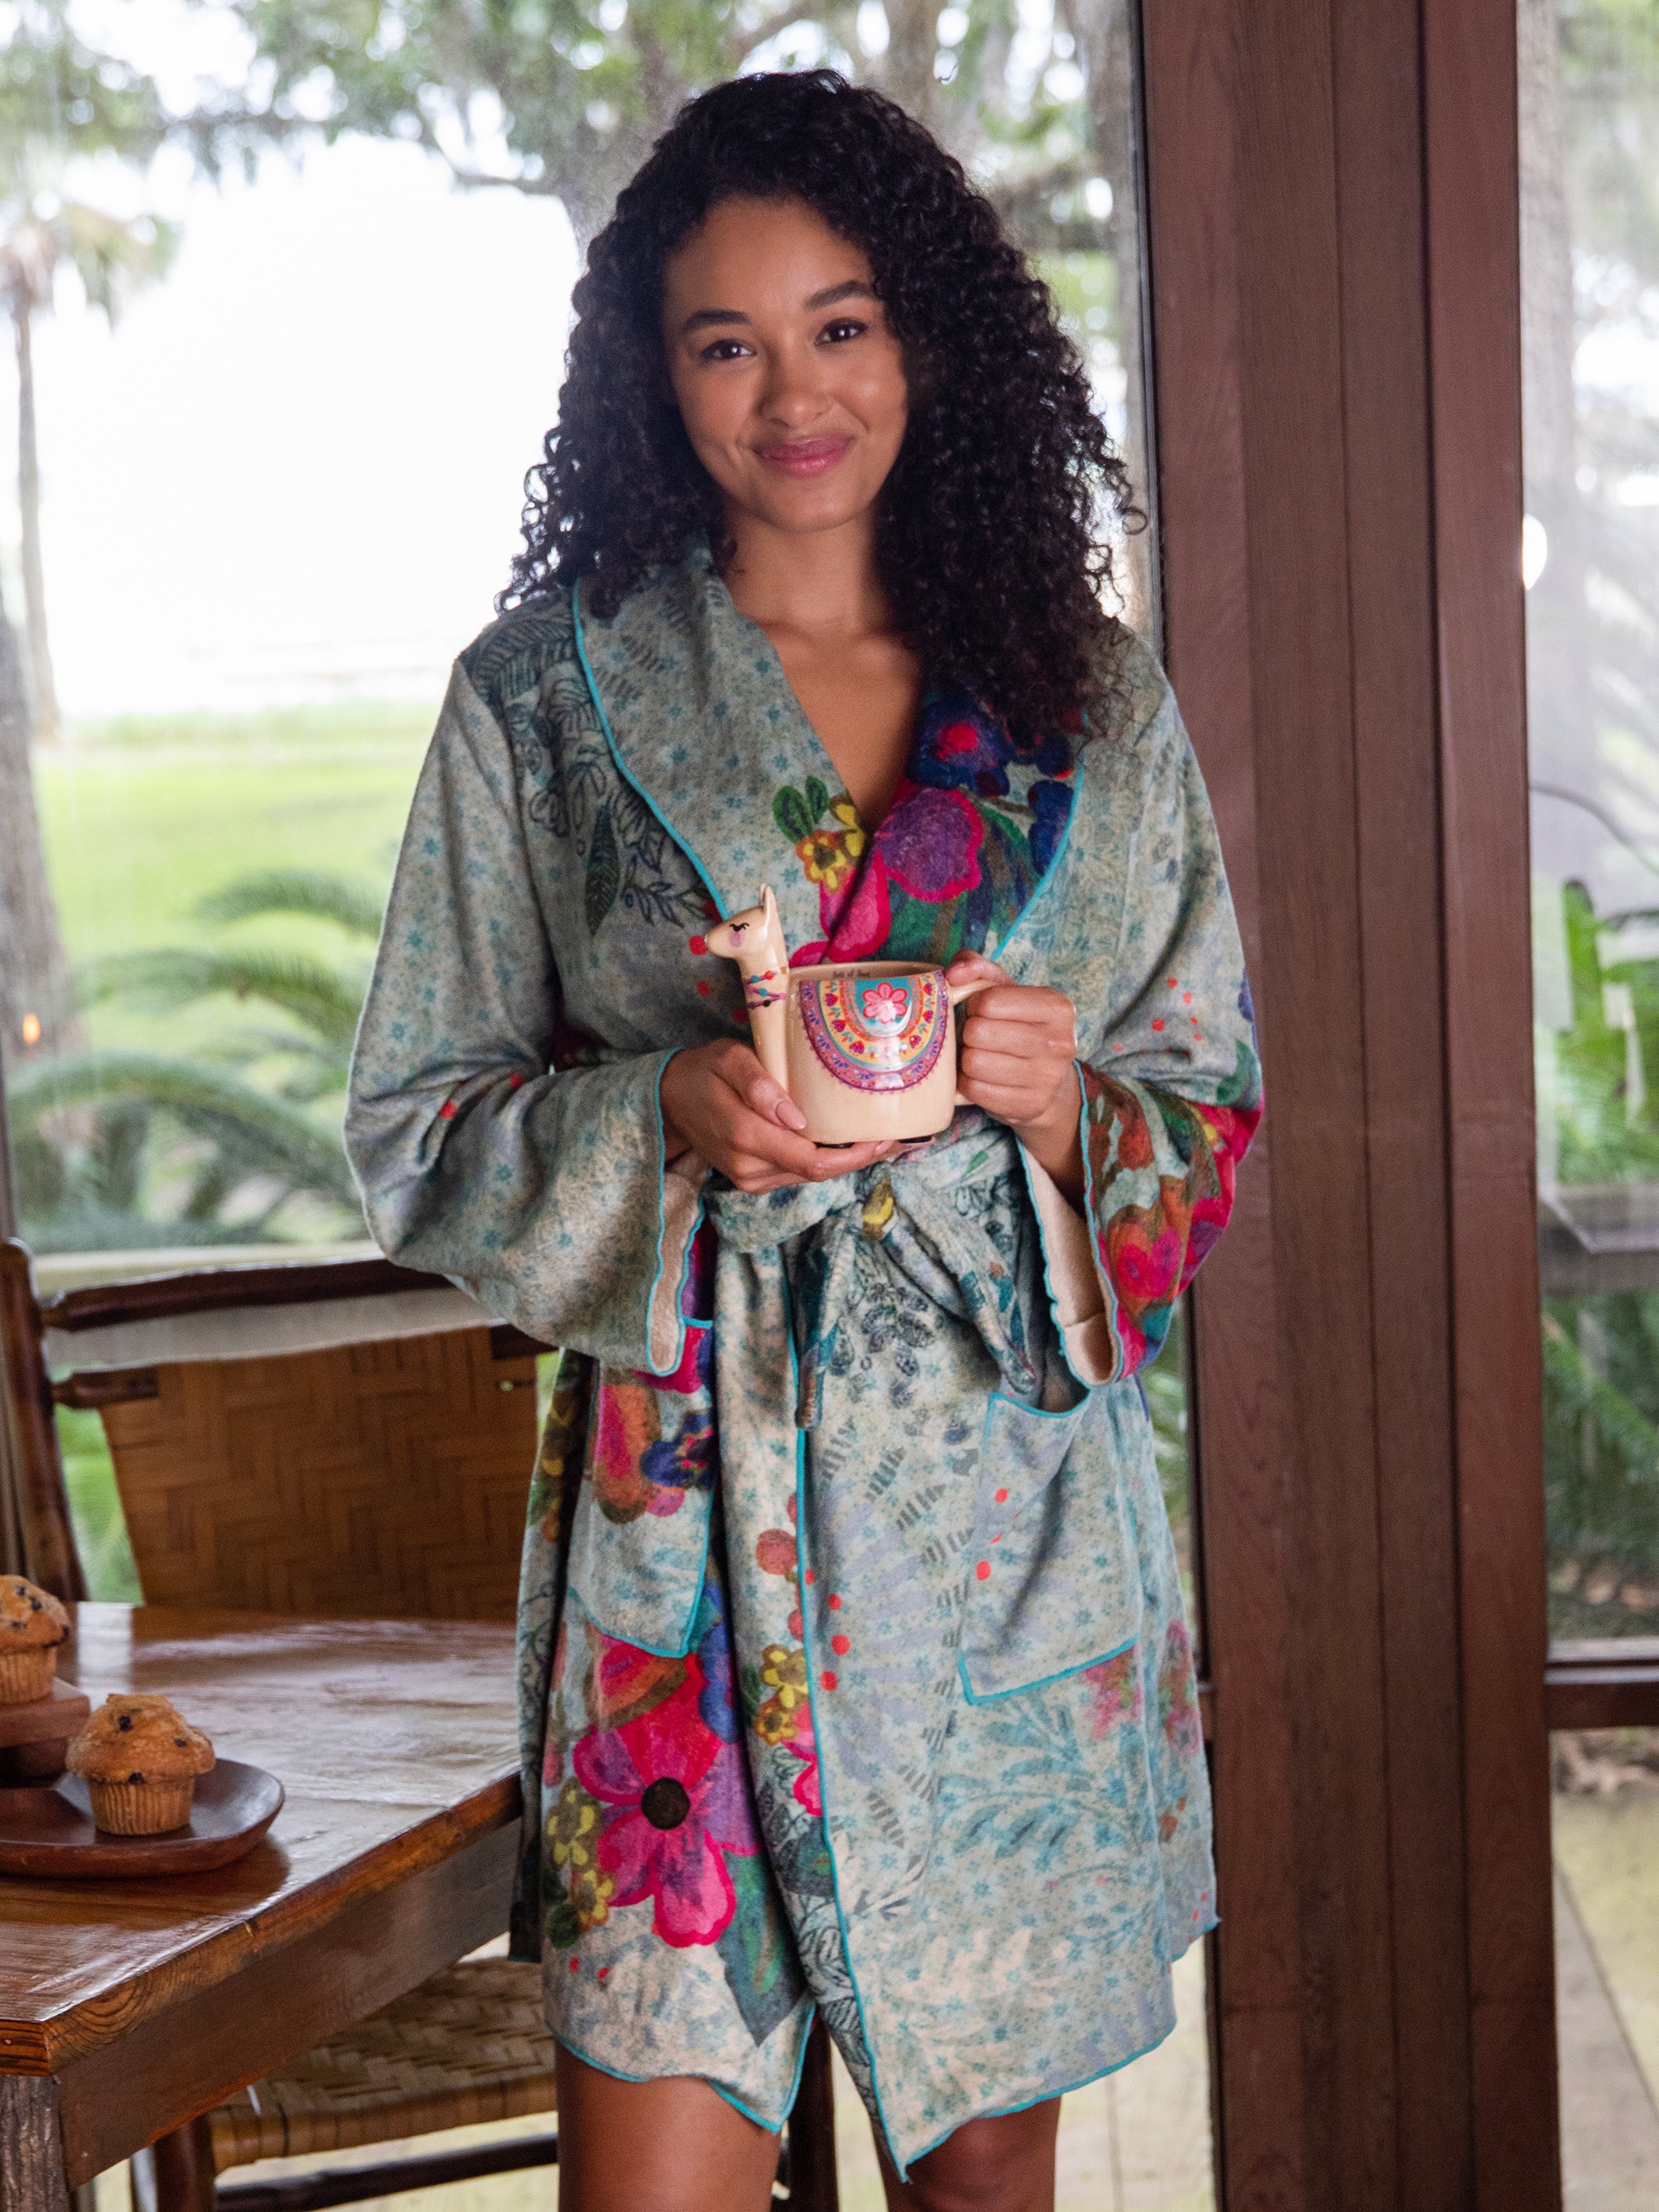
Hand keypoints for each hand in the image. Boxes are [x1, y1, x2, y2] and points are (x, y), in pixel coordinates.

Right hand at [660, 1038, 896, 1194]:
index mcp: (746, 1137)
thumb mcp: (727, 1060)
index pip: (813, 1160)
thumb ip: (759, 1085)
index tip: (887, 1136)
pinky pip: (797, 1172)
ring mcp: (751, 1179)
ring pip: (811, 1175)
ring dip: (845, 1159)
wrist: (667, 1099)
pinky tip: (846, 1142)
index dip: (855, 1155)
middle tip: (898, 1136)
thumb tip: (796, 1118)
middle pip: (819, 1172)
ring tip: (879, 1135)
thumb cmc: (702, 1071)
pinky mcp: (753, 1179)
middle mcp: (750, 1168)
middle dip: (860, 1157)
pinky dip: (825, 1159)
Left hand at [948, 952, 1084, 1205]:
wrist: (1046, 1080)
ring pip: (974, 1063)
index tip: (984, 1012)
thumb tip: (953, 973)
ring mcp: (1048, 1078)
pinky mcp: (1031, 1106)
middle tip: (979, 1037)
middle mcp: (1060, 1042)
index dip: (975, 1005)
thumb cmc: (1018, 1025)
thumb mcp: (1005, 989)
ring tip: (980, 1056)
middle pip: (979, 1032)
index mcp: (1057, 1006)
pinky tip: (982, 1078)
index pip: (989, 1001)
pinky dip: (969, 1084)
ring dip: (967, 1059)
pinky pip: (976, 1091)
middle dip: (970, 1033)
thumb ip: (977, 968)